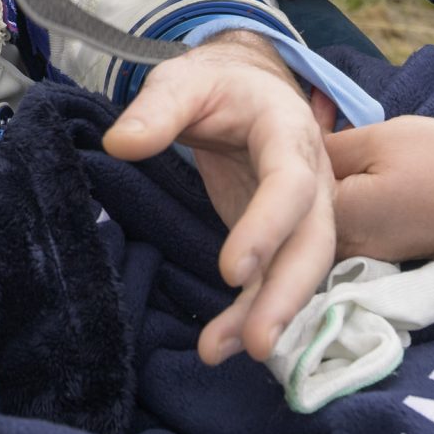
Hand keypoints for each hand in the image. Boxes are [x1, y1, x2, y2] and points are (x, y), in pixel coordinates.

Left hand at [110, 32, 334, 364]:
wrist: (243, 89)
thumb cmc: (215, 85)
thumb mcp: (183, 81)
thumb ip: (156, 109)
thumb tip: (120, 145)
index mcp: (288, 132)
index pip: (290, 183)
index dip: (266, 227)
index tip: (230, 270)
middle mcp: (310, 177)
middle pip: (313, 241)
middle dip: (288, 294)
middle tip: (257, 342)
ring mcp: (300, 213)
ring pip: (298, 271)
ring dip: (267, 316)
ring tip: (221, 352)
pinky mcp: (278, 238)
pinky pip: (273, 281)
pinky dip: (250, 314)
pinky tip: (219, 345)